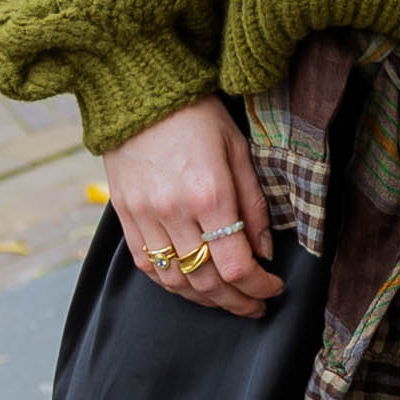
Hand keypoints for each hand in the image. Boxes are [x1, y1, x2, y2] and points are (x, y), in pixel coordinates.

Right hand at [102, 96, 281, 314]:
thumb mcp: (238, 150)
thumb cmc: (196, 116)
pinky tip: (191, 285)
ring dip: (206, 300)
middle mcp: (174, 212)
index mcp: (210, 194)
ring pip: (177, 281)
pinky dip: (172, 283)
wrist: (139, 93)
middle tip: (256, 305)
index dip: (259, 287)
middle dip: (237, 302)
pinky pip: (147, 266)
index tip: (274, 287)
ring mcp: (145, 217)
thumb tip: (264, 251)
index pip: (237, 266)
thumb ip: (254, 205)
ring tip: (227, 301)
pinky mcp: (125, 217)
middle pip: (208, 282)